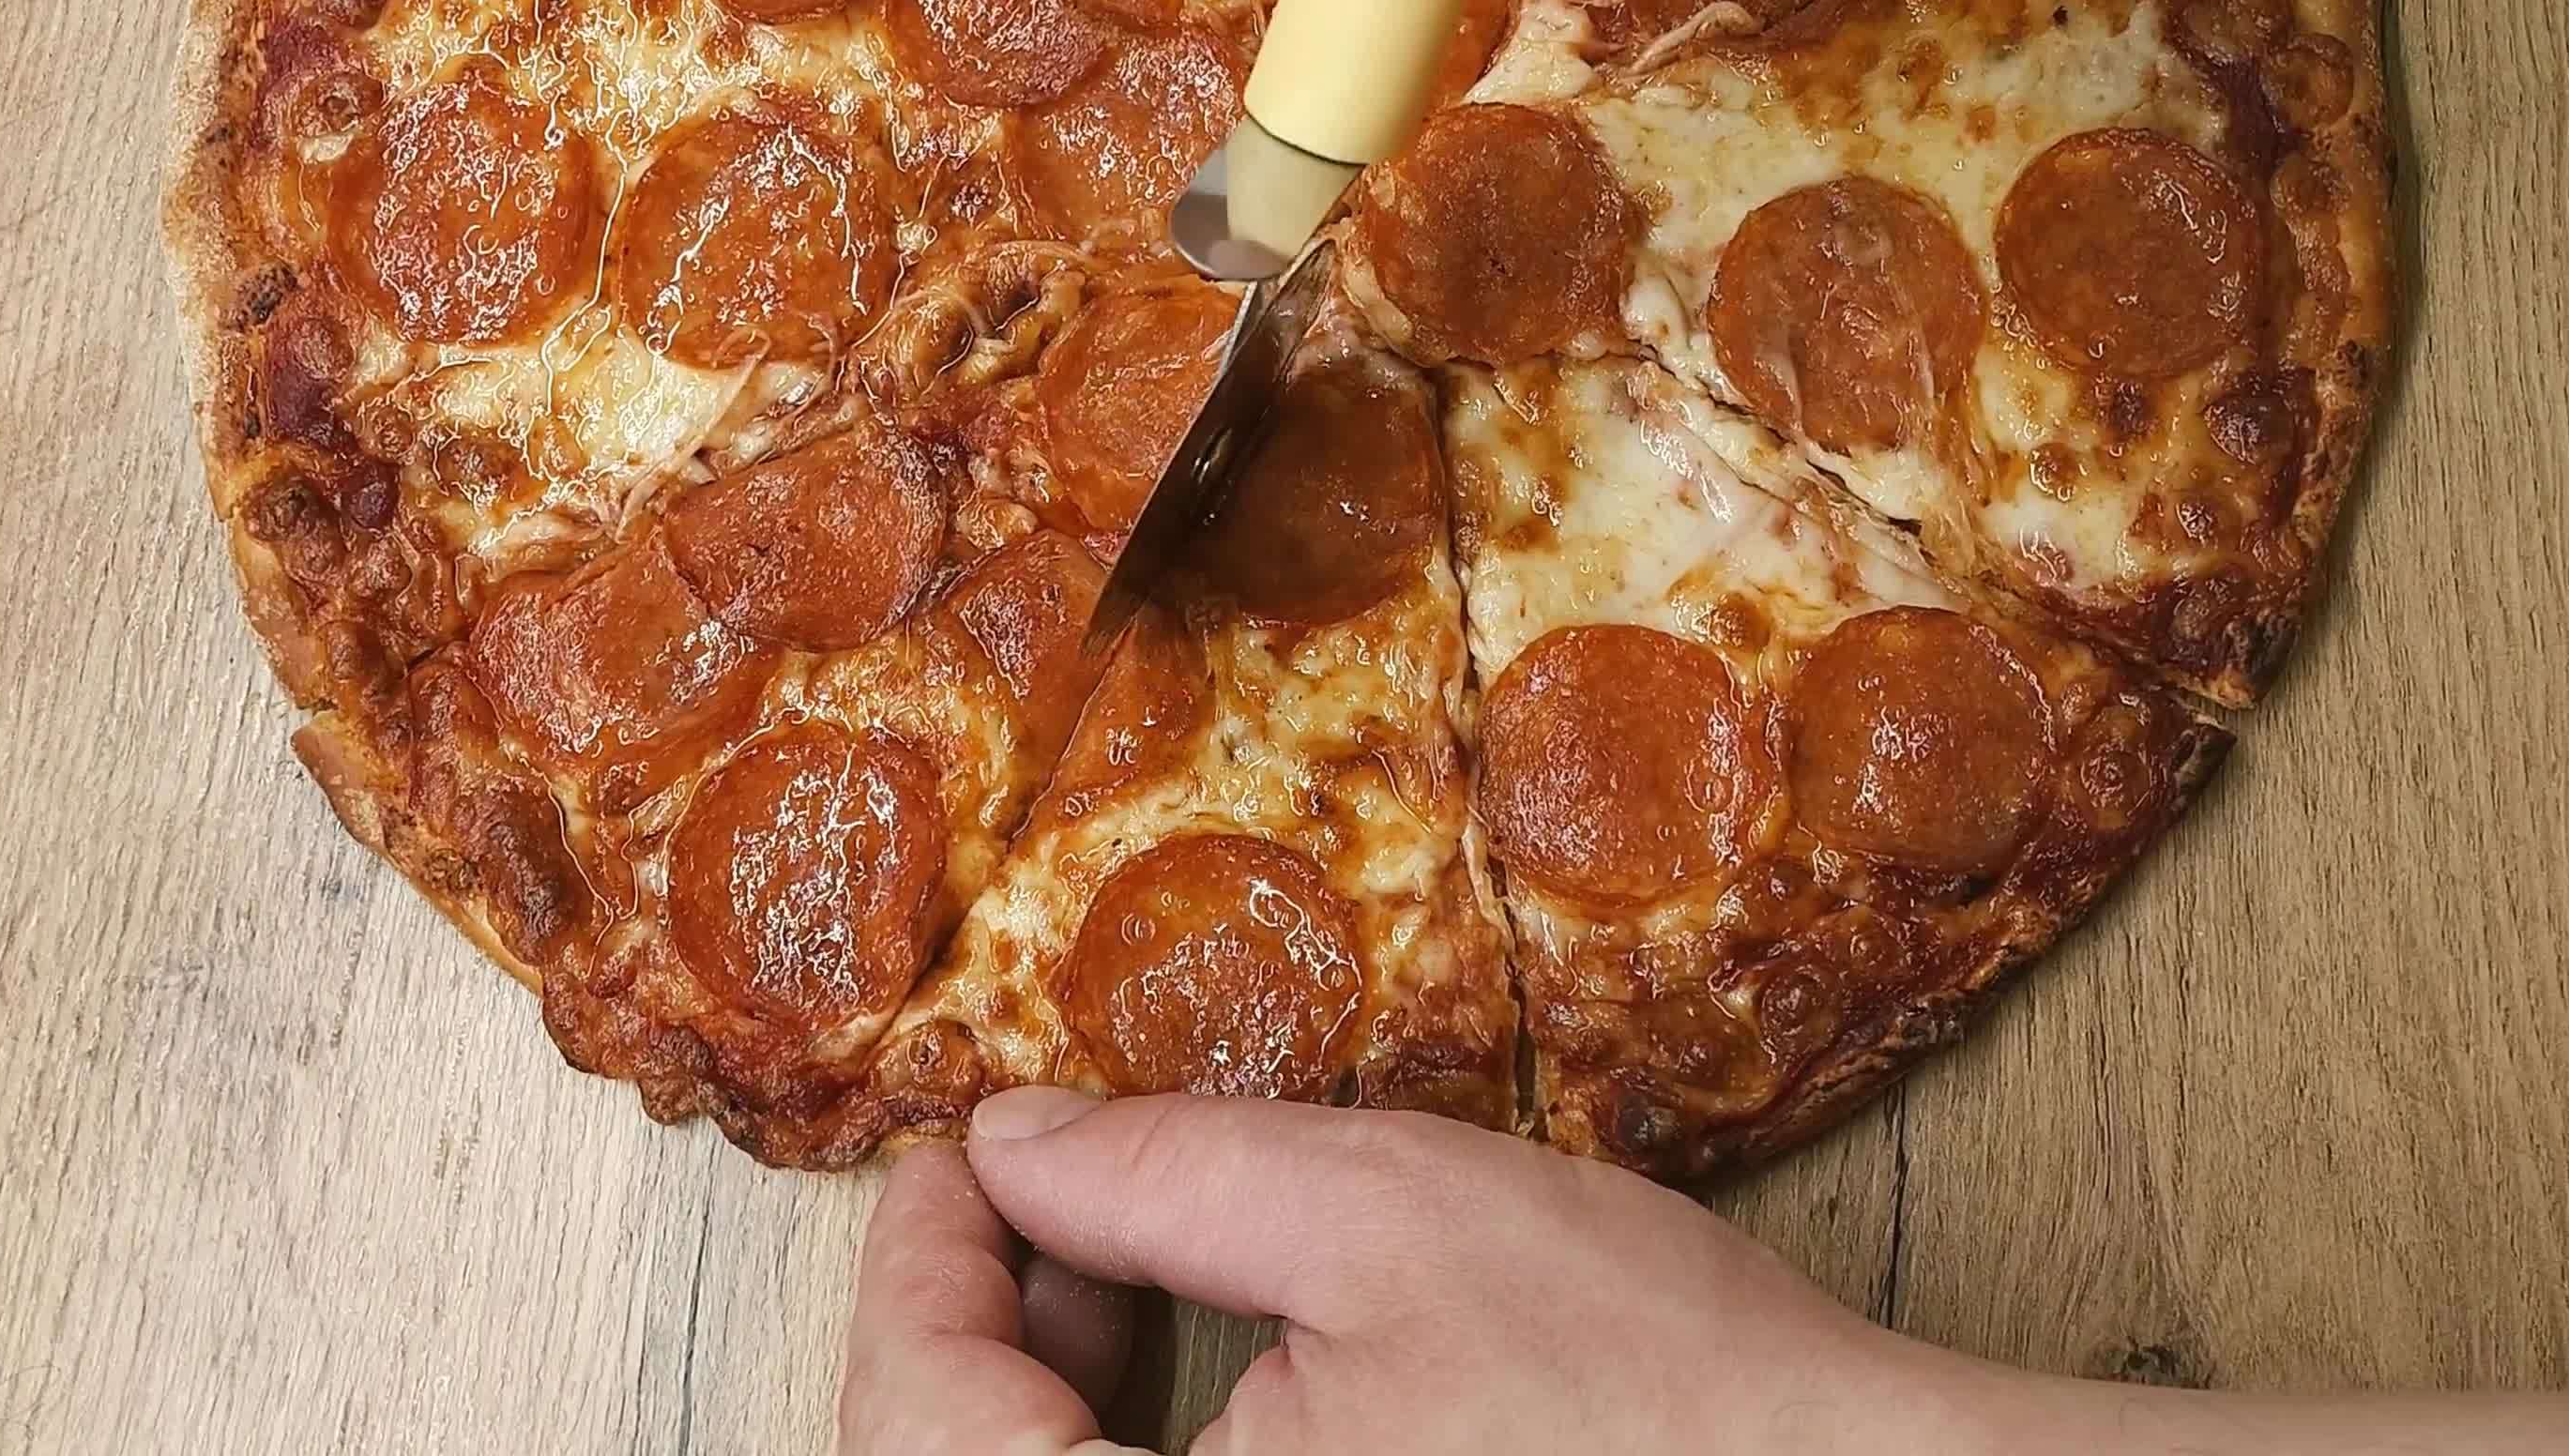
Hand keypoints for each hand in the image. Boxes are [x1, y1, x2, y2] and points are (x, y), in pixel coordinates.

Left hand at [838, 1088, 2025, 1454]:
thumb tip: (1015, 1141)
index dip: (915, 1262)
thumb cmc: (1653, 1396)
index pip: (923, 1427)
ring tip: (1134, 1259)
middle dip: (978, 1328)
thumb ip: (1161, 1172)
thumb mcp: (1386, 1217)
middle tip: (1043, 1183)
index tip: (953, 1144)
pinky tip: (1206, 1366)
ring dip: (1052, 1400)